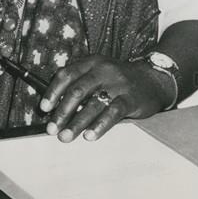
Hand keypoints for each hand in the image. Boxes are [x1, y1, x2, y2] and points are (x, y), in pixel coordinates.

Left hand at [38, 54, 173, 142]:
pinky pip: (113, 113)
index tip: (44, 109)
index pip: (66, 74)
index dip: (53, 92)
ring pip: (93, 104)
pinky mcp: (131, 99)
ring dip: (76, 123)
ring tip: (66, 136)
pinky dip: (100, 126)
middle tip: (51, 129)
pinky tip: (90, 136)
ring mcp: (118, 84)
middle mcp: (103, 70)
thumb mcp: (98, 73)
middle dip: (62, 112)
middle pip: (77, 91)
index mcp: (91, 62)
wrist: (153, 80)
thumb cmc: (117, 81)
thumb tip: (55, 107)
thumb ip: (79, 84)